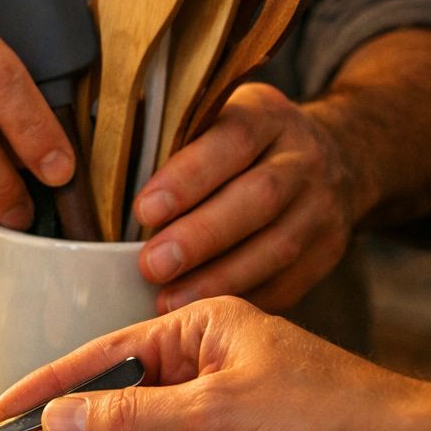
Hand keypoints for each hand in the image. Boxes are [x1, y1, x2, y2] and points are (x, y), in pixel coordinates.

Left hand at [131, 84, 368, 312]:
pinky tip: (205, 314)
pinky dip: (244, 299)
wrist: (332, 158)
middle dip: (200, 236)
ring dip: (219, 279)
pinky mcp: (329, 250)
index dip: (189, 175)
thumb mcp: (213, 118)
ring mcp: (323, 206)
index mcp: (268, 117)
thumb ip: (168, 136)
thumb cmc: (240, 145)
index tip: (145, 209)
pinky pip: (289, 282)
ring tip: (169, 301)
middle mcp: (304, 159)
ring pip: (277, 247)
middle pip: (258, 197)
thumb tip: (98, 168)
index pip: (233, 139)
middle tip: (151, 265)